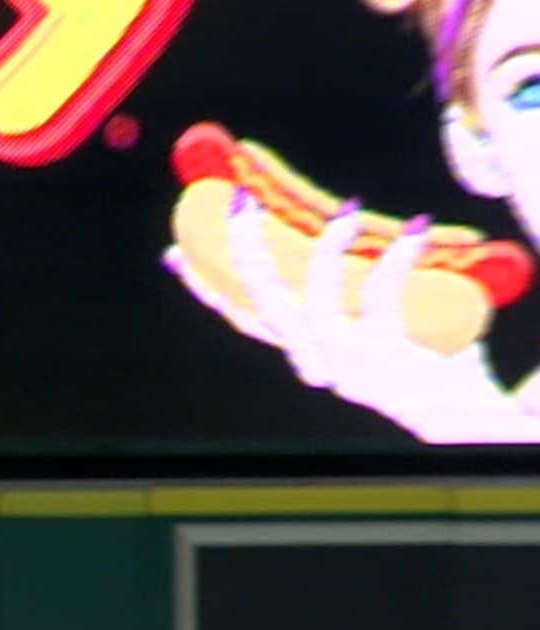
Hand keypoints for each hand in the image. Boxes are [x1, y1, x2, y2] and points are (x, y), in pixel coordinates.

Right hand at [168, 192, 539, 442]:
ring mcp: (345, 360)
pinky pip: (381, 295)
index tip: (175, 254)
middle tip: (241, 203)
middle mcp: (315, 360)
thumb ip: (356, 296)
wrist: (464, 415)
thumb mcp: (378, 326)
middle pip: (263, 303)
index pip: (242, 319)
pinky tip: (416, 228)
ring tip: (346, 209)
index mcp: (306, 353)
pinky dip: (398, 258)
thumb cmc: (429, 365)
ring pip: (315, 300)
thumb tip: (346, 229)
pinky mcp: (383, 354)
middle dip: (245, 251)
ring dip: (329, 251)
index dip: (205, 287)